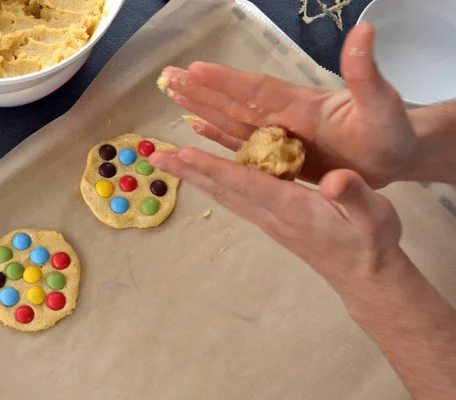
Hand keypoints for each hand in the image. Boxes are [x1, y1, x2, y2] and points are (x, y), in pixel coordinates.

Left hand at [150, 146, 401, 286]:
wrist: (363, 274)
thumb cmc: (369, 241)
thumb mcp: (372, 214)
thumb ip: (352, 195)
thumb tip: (335, 179)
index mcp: (290, 206)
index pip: (244, 182)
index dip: (213, 167)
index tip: (182, 154)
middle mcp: (270, 213)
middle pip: (221, 188)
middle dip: (188, 171)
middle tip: (155, 157)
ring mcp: (267, 219)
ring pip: (223, 193)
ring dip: (195, 176)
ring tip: (170, 162)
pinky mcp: (270, 220)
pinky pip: (234, 197)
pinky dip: (214, 182)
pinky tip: (207, 175)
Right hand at [157, 22, 415, 187]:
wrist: (393, 156)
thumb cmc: (390, 131)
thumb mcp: (381, 103)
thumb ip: (365, 74)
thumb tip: (364, 32)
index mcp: (301, 105)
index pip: (257, 90)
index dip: (227, 81)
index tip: (195, 69)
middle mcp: (283, 117)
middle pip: (234, 102)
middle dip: (201, 90)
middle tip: (168, 77)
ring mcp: (279, 136)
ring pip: (232, 122)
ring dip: (203, 109)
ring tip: (175, 97)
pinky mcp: (278, 156)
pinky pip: (242, 145)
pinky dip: (219, 136)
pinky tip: (200, 129)